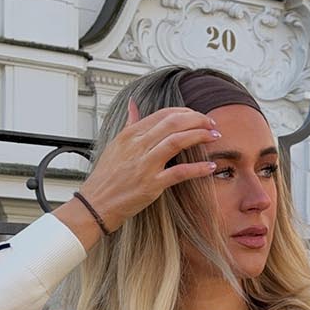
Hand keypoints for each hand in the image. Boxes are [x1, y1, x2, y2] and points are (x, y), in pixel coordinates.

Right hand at [76, 104, 224, 235]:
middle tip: (211, 124)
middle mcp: (137, 147)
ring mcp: (144, 166)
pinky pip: (180, 172)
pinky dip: (198, 168)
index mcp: (129, 136)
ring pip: (178, 141)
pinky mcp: (151, 185)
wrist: (94, 205)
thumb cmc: (105, 177)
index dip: (186, 112)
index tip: (198, 116)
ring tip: (214, 136)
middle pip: (173, 123)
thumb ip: (128, 124)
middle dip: (198, 120)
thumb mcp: (114, 146)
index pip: (163, 114)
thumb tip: (133, 105)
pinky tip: (210, 166)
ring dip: (201, 136)